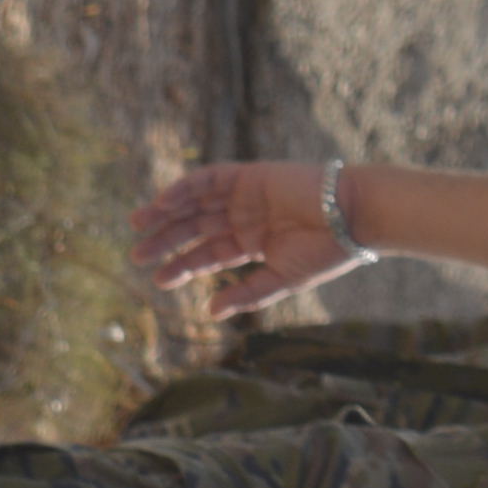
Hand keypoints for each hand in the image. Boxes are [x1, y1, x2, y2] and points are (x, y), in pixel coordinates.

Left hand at [132, 161, 369, 318]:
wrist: (351, 217)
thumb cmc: (325, 252)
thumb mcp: (282, 280)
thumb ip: (247, 294)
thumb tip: (211, 312)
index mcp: (252, 243)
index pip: (208, 254)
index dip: (183, 266)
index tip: (159, 279)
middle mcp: (243, 217)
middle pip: (195, 228)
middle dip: (166, 240)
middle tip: (136, 255)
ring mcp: (243, 194)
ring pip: (194, 203)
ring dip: (165, 212)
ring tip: (137, 225)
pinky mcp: (246, 174)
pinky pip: (207, 180)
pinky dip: (185, 189)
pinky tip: (163, 202)